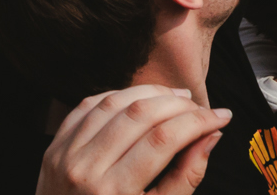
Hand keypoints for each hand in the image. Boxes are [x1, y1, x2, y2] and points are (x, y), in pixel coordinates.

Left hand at [35, 84, 225, 194]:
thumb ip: (185, 178)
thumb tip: (210, 137)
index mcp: (114, 194)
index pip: (164, 140)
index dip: (198, 122)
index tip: (220, 117)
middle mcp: (86, 170)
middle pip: (141, 115)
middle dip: (179, 104)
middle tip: (201, 108)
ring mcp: (66, 154)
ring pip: (116, 102)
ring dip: (152, 92)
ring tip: (177, 97)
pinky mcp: (55, 145)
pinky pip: (90, 104)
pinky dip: (120, 95)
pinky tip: (140, 99)